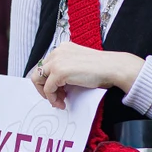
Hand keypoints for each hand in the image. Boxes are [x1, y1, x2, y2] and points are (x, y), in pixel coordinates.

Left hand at [29, 42, 143, 108]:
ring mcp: (56, 61)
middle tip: (57, 97)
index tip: (57, 91)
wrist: (113, 67)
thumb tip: (56, 85)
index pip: (45, 65)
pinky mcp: (59, 72)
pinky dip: (52, 98)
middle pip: (38, 72)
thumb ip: (66, 69)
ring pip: (38, 80)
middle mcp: (57, 52)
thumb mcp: (78, 64)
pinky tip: (61, 103)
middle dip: (45, 87)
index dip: (48, 80)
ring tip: (60, 101)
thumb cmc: (101, 68)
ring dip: (47, 94)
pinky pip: (47, 89)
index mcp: (62, 48)